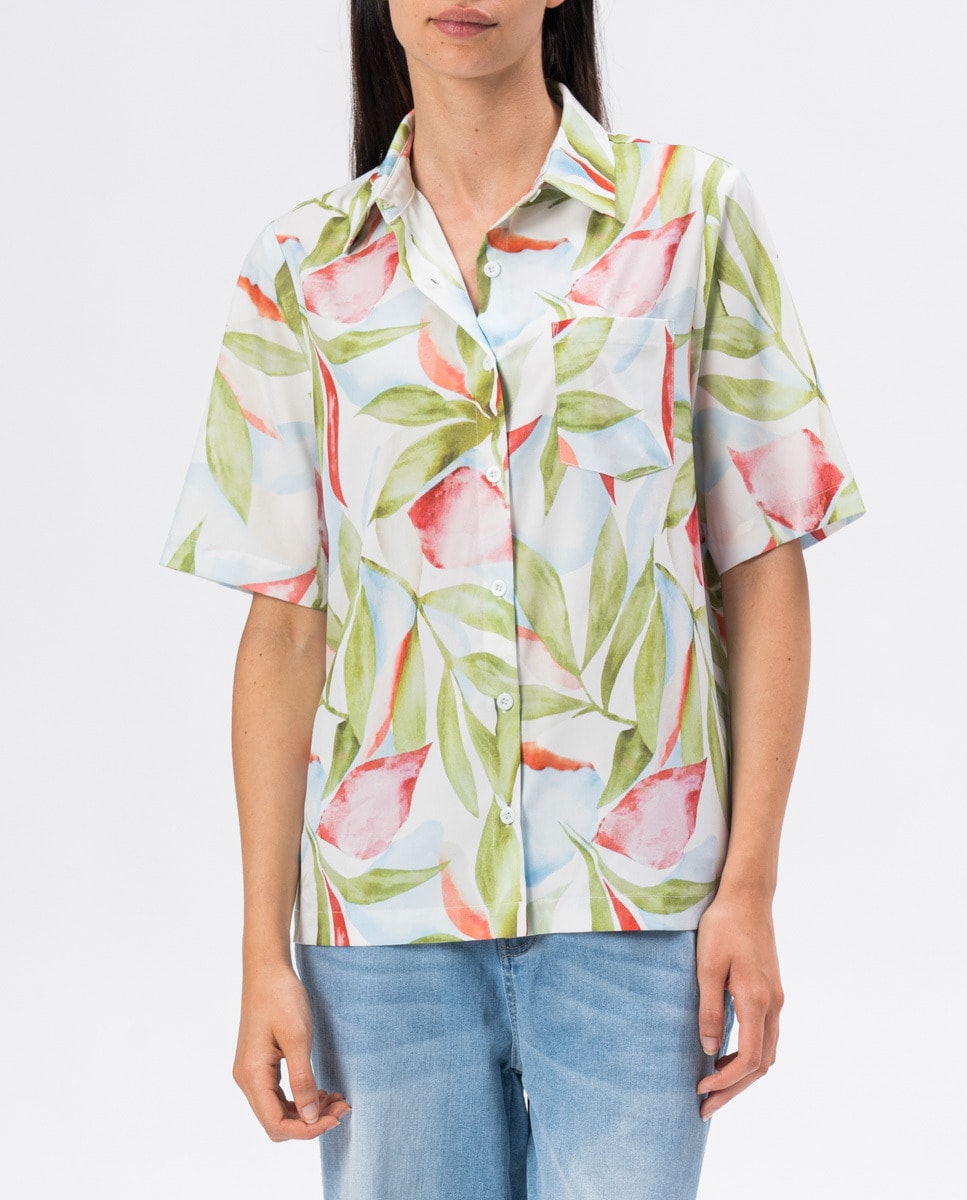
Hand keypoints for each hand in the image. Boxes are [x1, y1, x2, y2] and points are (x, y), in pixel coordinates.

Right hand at [233, 963, 350, 1140]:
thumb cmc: (281, 997)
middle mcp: (247, 1079)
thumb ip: (302, 1079)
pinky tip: (322, 1090)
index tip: (335, 1118)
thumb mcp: (298, 1037)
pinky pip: (279, 1094)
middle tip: (342, 1107)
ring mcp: (252, 1072)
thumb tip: (311, 1116)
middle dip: (310, 1121)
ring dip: (308, 1110)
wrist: (267, 970)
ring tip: (337, 1100)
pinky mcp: (260, 1064)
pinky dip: (301, 1097)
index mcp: (253, 1075)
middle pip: (276, 1121)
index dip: (306, 1130)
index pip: (275, 1124)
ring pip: (278, 1110)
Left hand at [694, 893, 783, 1118]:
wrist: (748, 896)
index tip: (700, 1089)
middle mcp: (773, 1004)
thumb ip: (709, 1009)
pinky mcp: (772, 991)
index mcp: (757, 999)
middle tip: (705, 1107)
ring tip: (715, 1088)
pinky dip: (750, 1056)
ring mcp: (776, 998)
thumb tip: (709, 1050)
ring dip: (743, 1075)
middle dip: (734, 1089)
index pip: (749, 1058)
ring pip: (767, 1052)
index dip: (726, 1080)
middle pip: (761, 1063)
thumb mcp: (707, 965)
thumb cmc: (723, 925)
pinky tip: (727, 1057)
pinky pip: (766, 1035)